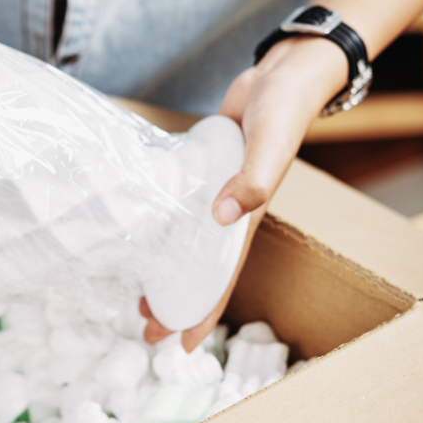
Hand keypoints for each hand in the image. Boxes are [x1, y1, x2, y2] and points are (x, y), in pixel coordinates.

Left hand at [141, 35, 346, 350]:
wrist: (285, 77)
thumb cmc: (284, 112)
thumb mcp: (269, 145)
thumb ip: (251, 180)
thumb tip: (221, 216)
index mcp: (245, 217)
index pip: (221, 278)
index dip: (203, 313)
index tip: (181, 346)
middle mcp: (229, 213)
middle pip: (199, 270)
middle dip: (176, 303)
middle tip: (144, 329)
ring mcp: (215, 193)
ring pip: (187, 245)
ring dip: (167, 271)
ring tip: (138, 294)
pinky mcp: (203, 172)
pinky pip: (181, 211)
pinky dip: (165, 230)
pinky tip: (143, 235)